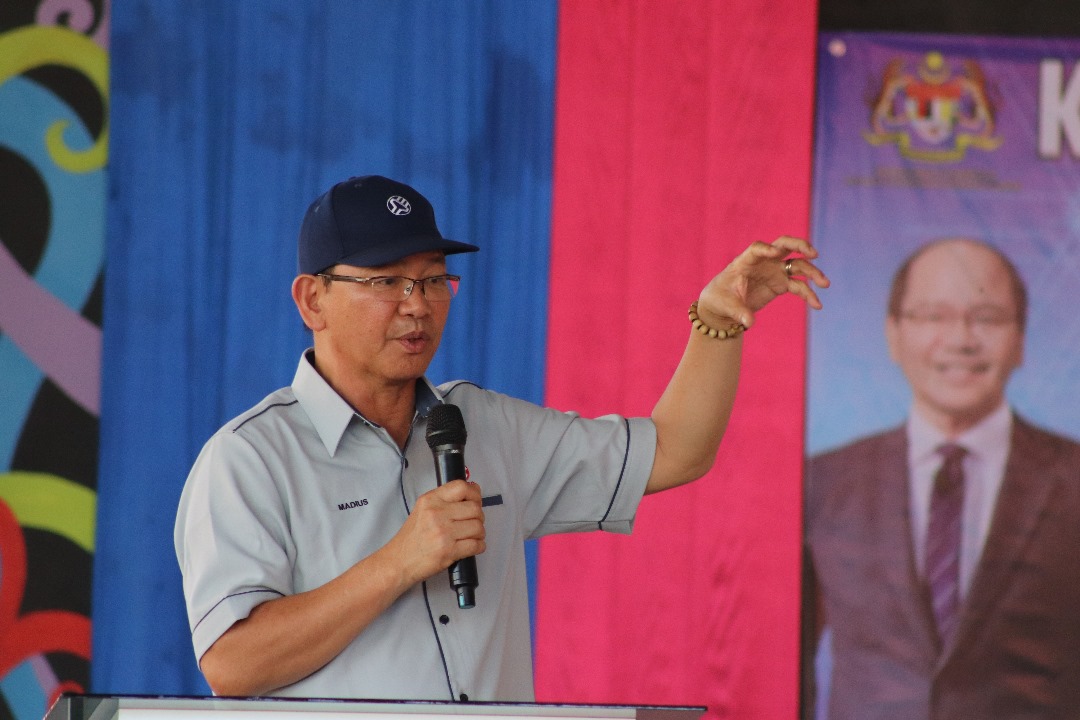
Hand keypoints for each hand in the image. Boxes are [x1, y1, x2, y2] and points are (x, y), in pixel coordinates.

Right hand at [389, 480, 485, 585]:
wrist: (399, 562)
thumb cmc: (411, 539)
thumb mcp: (423, 510)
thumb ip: (445, 500)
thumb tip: (473, 490)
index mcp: (430, 500)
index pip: (461, 487)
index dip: (474, 493)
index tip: (476, 500)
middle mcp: (436, 513)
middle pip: (474, 508)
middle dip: (479, 517)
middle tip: (473, 522)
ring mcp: (443, 532)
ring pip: (478, 527)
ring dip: (479, 533)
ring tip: (471, 536)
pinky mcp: (448, 551)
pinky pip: (476, 545)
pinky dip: (479, 546)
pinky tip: (472, 546)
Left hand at [697, 236, 828, 328]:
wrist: (725, 305)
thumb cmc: (721, 298)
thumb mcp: (726, 305)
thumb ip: (738, 311)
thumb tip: (749, 322)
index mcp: (746, 260)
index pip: (757, 248)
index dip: (766, 248)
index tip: (774, 252)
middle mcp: (764, 262)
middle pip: (785, 246)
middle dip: (800, 246)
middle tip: (814, 254)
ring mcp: (774, 271)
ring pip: (797, 266)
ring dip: (812, 273)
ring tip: (825, 284)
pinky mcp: (781, 284)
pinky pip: (798, 286)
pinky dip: (809, 294)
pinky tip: (817, 305)